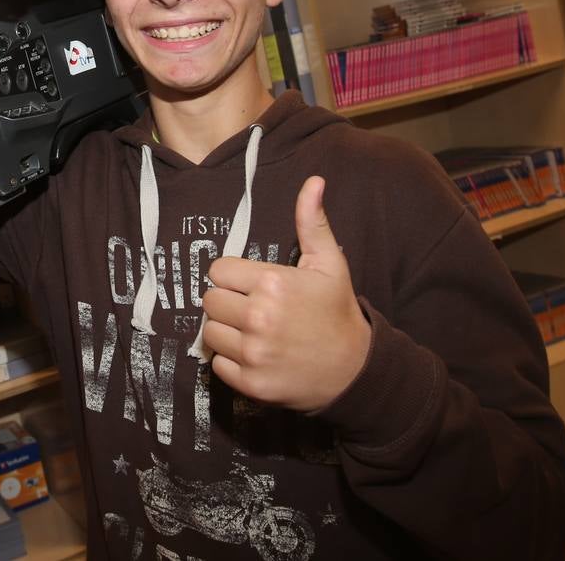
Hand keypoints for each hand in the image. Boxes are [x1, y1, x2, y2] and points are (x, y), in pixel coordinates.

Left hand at [200, 176, 370, 412]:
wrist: (355, 371)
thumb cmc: (337, 312)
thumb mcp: (330, 264)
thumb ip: (312, 223)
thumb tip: (314, 181)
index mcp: (272, 283)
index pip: (217, 271)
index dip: (233, 277)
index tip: (251, 285)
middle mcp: (258, 318)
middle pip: (209, 301)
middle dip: (227, 302)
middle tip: (252, 308)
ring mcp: (253, 353)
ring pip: (209, 332)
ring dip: (226, 331)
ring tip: (254, 331)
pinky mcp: (250, 383)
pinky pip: (217, 363)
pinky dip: (231, 360)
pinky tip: (256, 354)